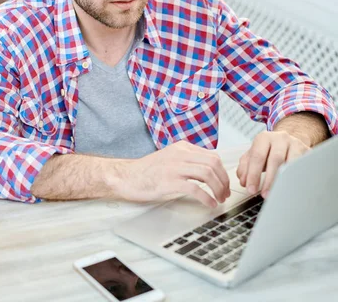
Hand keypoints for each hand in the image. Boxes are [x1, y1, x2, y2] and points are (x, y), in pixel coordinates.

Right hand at [114, 141, 229, 207]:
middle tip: (225, 193)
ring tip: (219, 199)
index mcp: (182, 148)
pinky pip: (196, 189)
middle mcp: (180, 154)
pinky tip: (209, 204)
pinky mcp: (169, 181)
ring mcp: (174, 167)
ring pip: (208, 174)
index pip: (212, 156)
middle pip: (214, 163)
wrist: (126, 177)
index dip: (223, 172)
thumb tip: (208, 173)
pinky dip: (207, 198)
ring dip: (218, 189)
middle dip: (224, 180)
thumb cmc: (146, 172)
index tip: (224, 184)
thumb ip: (187, 161)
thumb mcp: (169, 159)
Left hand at [237, 131, 308, 198]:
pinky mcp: (308, 152)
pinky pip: (304, 167)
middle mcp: (280, 139)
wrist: (286, 141)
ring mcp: (296, 144)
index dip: (253, 174)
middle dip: (269, 180)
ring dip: (285, 180)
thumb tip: (244, 182)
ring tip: (279, 193)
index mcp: (264, 138)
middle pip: (276, 160)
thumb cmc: (267, 150)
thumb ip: (244, 167)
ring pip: (292, 163)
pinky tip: (292, 188)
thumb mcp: (253, 155)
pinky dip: (298, 179)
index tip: (251, 189)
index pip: (257, 156)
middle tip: (265, 195)